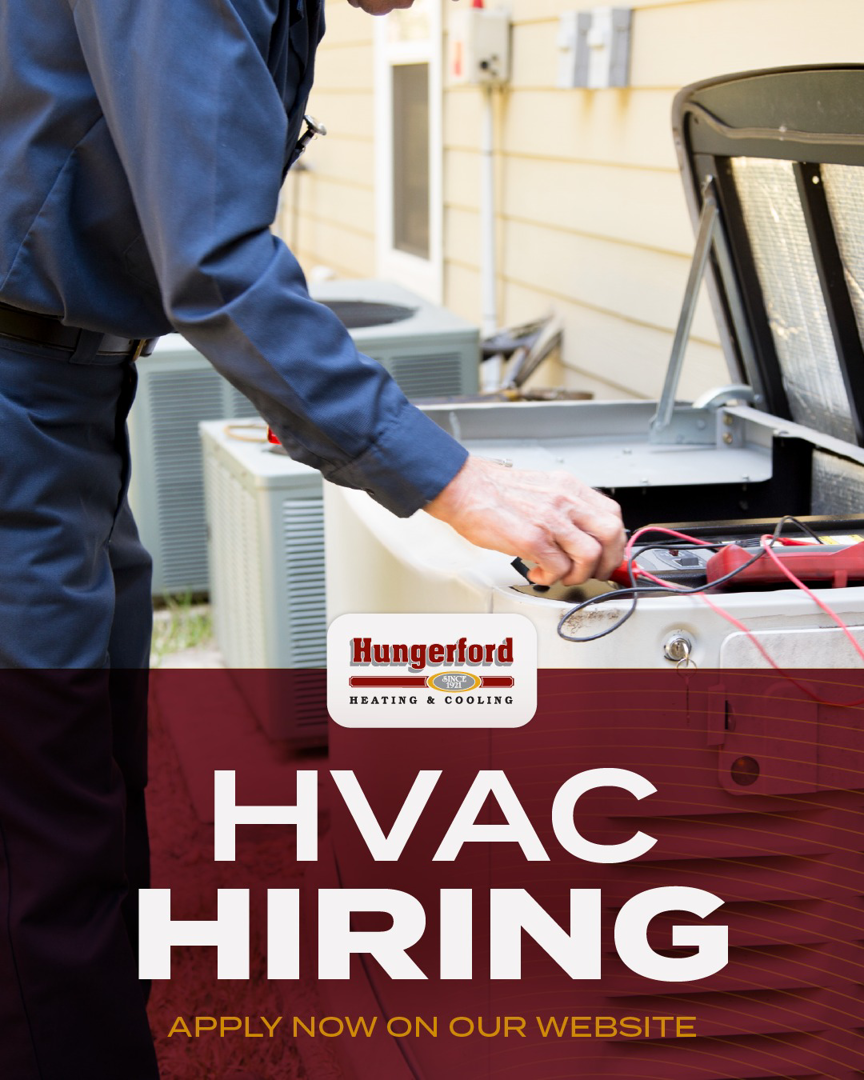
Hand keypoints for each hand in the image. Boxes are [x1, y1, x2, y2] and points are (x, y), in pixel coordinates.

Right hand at [424, 456, 625, 585]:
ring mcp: (550, 520)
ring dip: (578, 574)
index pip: (611, 514)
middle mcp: (564, 501)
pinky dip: (551, 578)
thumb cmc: (493, 491)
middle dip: (605, 561)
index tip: (606, 554)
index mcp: (568, 487)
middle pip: (610, 535)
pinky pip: (559, 568)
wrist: (463, 488)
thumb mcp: (541, 488)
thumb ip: (562, 507)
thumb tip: (577, 532)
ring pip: (589, 556)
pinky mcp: (532, 539)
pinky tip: (538, 573)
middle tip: (591, 572)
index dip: (613, 541)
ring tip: (560, 575)